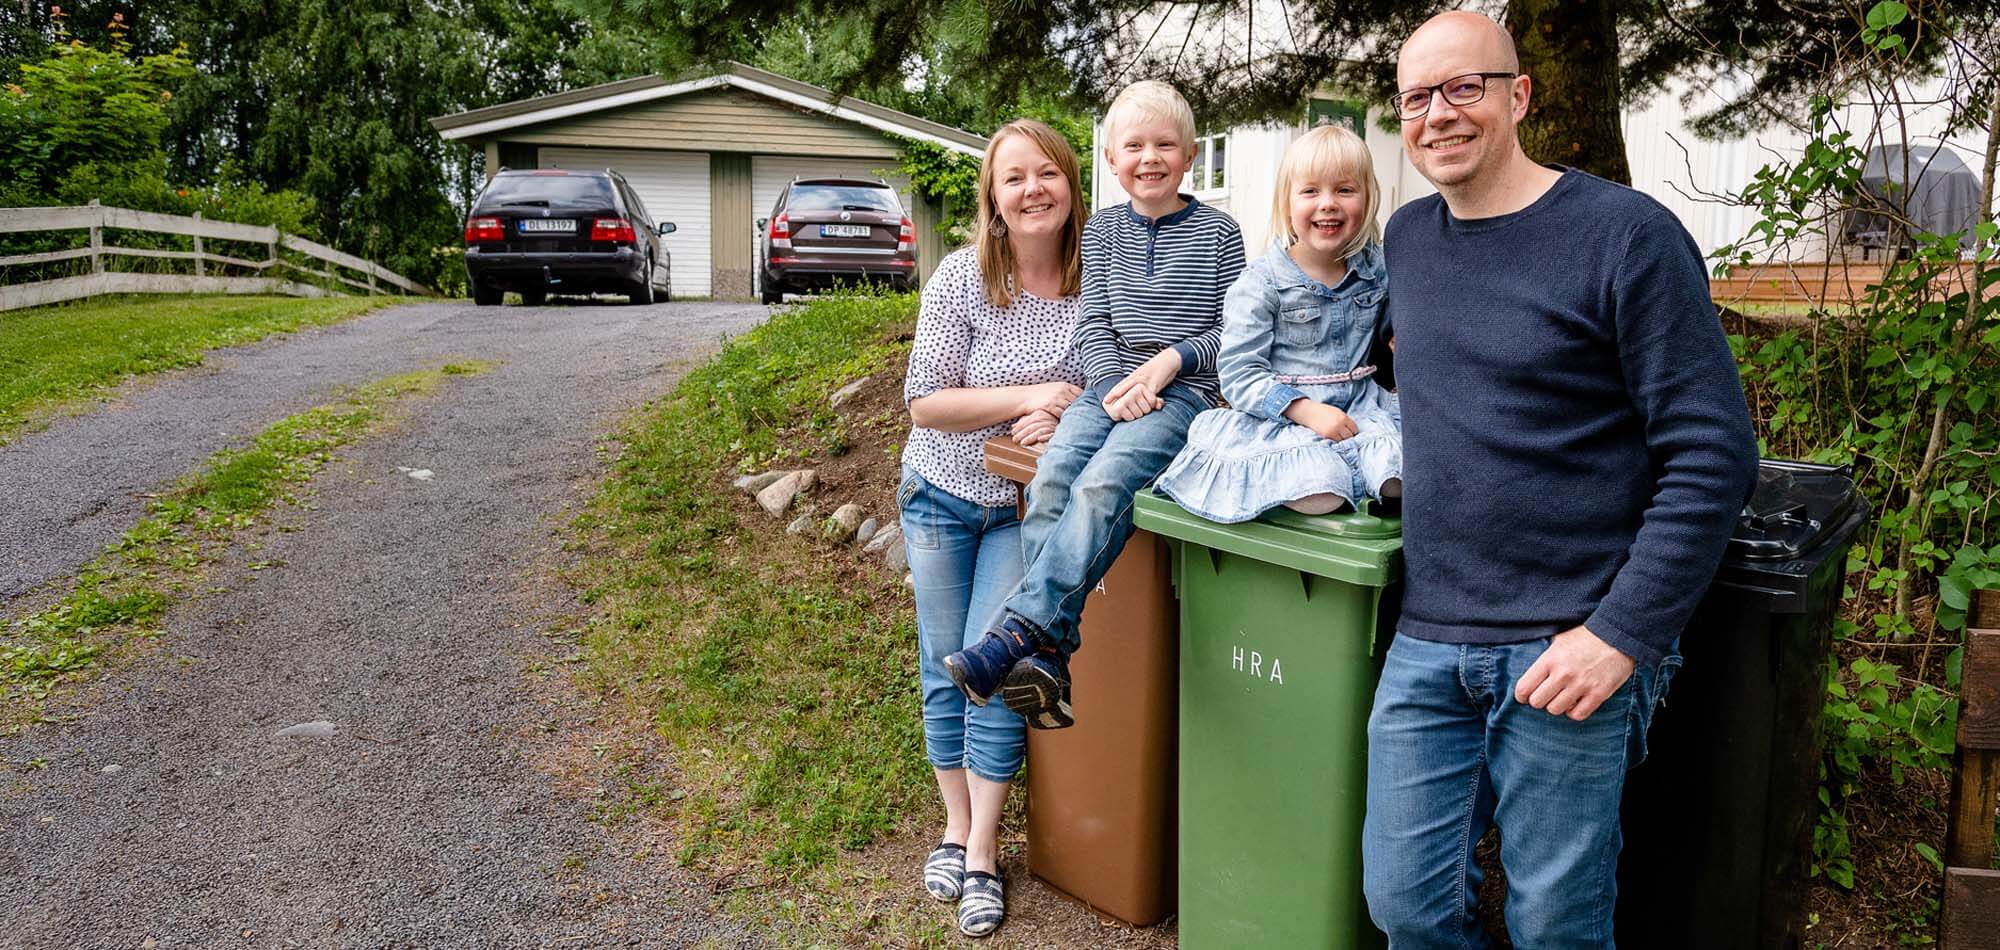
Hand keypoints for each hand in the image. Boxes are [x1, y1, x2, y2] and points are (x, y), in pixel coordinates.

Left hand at [1012, 409, 1058, 445]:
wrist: (1065, 424)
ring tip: (1023, 443)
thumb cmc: (1047, 423)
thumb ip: (1024, 422)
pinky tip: (1039, 439)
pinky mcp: (1058, 433)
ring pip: (1040, 431)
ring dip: (1031, 437)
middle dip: (1022, 433)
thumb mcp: (1035, 420)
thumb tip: (1013, 426)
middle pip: (1032, 426)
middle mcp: (1047, 418)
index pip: (1028, 420)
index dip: (1019, 426)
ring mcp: (1053, 426)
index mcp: (1040, 414)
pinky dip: (1046, 437)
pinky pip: (1052, 435)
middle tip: (1015, 439)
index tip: (1013, 432)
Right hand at [1020, 381, 1081, 417]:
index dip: (1085, 401)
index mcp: (1065, 385)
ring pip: (1070, 408)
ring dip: (1072, 415)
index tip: (1087, 407)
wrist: (1025, 397)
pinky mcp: (1050, 405)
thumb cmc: (1041, 394)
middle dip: (1081, 409)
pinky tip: (1065, 422)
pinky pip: (1061, 414)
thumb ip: (1066, 392)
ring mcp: (1056, 398)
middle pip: (1077, 401)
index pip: (1081, 393)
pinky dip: (1064, 418)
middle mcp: (1062, 390)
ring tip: (1076, 421)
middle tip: (1084, 417)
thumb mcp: (1055, 388)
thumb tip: (1080, 400)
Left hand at [1102, 349, 1181, 417]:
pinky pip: (1150, 393)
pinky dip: (1146, 400)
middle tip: (1106, 401)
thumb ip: (1139, 385)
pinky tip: (1141, 405)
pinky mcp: (1155, 383)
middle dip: (1115, 394)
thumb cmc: (1157, 369)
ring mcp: (1147, 379)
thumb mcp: (1145, 375)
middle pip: (1125, 385)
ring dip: (1126, 395)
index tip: (1105, 400)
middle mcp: (1139, 377)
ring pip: (1135, 388)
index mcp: (1135, 375)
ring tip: (1120, 403)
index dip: (1112, 392)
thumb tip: (1133, 396)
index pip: (1122, 384)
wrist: (1169, 359)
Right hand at [1286, 400, 1358, 440]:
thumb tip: (1353, 431)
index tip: (1352, 433)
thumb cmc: (1324, 412)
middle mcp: (1339, 425)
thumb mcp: (1337, 413)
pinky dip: (1336, 441)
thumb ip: (1345, 421)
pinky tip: (1334, 438)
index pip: (1355, 428)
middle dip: (1349, 436)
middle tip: (1346, 436)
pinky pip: (1336, 441)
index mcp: (1343, 418)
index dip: (1354, 431)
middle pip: (1350, 436)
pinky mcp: (1327, 436)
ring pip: (1343, 440)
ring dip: (1343, 440)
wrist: (1310, 413)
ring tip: (1340, 437)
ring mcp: (1333, 431)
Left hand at [1512, 625, 1636, 721]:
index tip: (1525, 695)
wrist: (1618, 635)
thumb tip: (1532, 675)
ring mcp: (1581, 685)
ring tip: (1562, 697)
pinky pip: (1577, 715)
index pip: (1524, 688)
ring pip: (1555, 710)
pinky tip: (1576, 702)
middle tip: (1546, 695)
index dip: (1521, 695)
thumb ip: (1545, 658)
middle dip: (1539, 700)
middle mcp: (1563, 674)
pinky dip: (1574, 712)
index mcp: (1550, 659)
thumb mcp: (1559, 640)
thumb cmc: (1586, 636)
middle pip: (1537, 702)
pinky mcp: (1599, 694)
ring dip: (1557, 705)